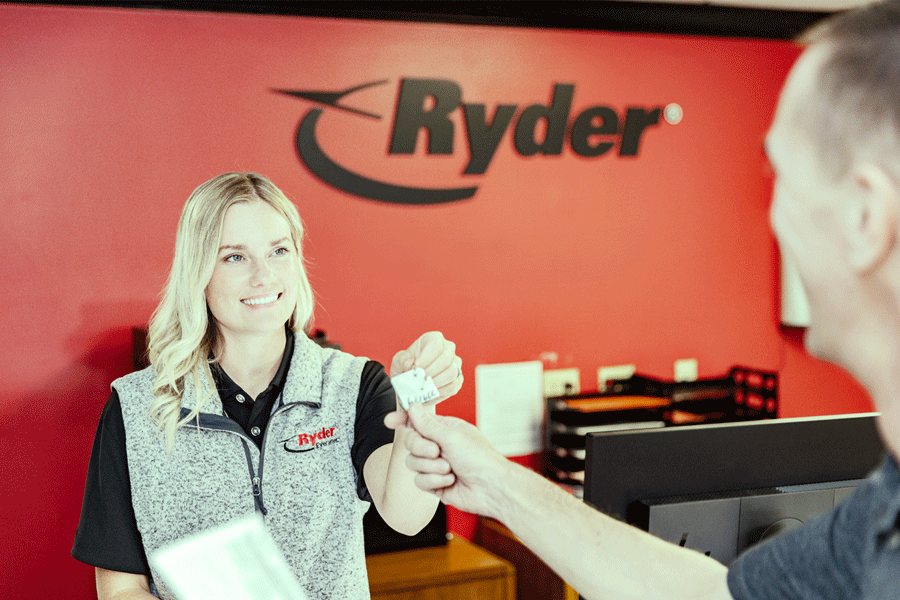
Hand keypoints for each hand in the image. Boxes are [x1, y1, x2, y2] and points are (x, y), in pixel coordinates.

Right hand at [386, 403, 508, 519]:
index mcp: (445, 429)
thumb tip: (413, 407)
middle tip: (435, 451)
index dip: (403, 420)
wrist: (490, 487)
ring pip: (413, 463)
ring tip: (449, 469)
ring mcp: (436, 465)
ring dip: (430, 467)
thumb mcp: (451, 436)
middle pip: (411, 442)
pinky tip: (450, 481)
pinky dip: (434, 481)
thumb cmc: (478, 458)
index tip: (389, 420)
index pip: (418, 421)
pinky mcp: (435, 484)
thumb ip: (427, 424)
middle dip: (421, 448)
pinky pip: (419, 481)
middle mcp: (439, 446)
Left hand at [389, 331, 462, 404]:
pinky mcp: (458, 379)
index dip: (425, 358)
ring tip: (424, 386)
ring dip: (435, 382)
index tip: (415, 368)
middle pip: (446, 359)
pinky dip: (440, 391)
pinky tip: (430, 391)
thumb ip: (402, 360)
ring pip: (452, 372)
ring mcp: (455, 364)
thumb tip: (409, 363)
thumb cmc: (407, 368)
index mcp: (433, 339)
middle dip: (430, 372)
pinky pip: (453, 385)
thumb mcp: (398, 362)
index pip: (435, 345)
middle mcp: (447, 348)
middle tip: (419, 380)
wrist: (412, 383)